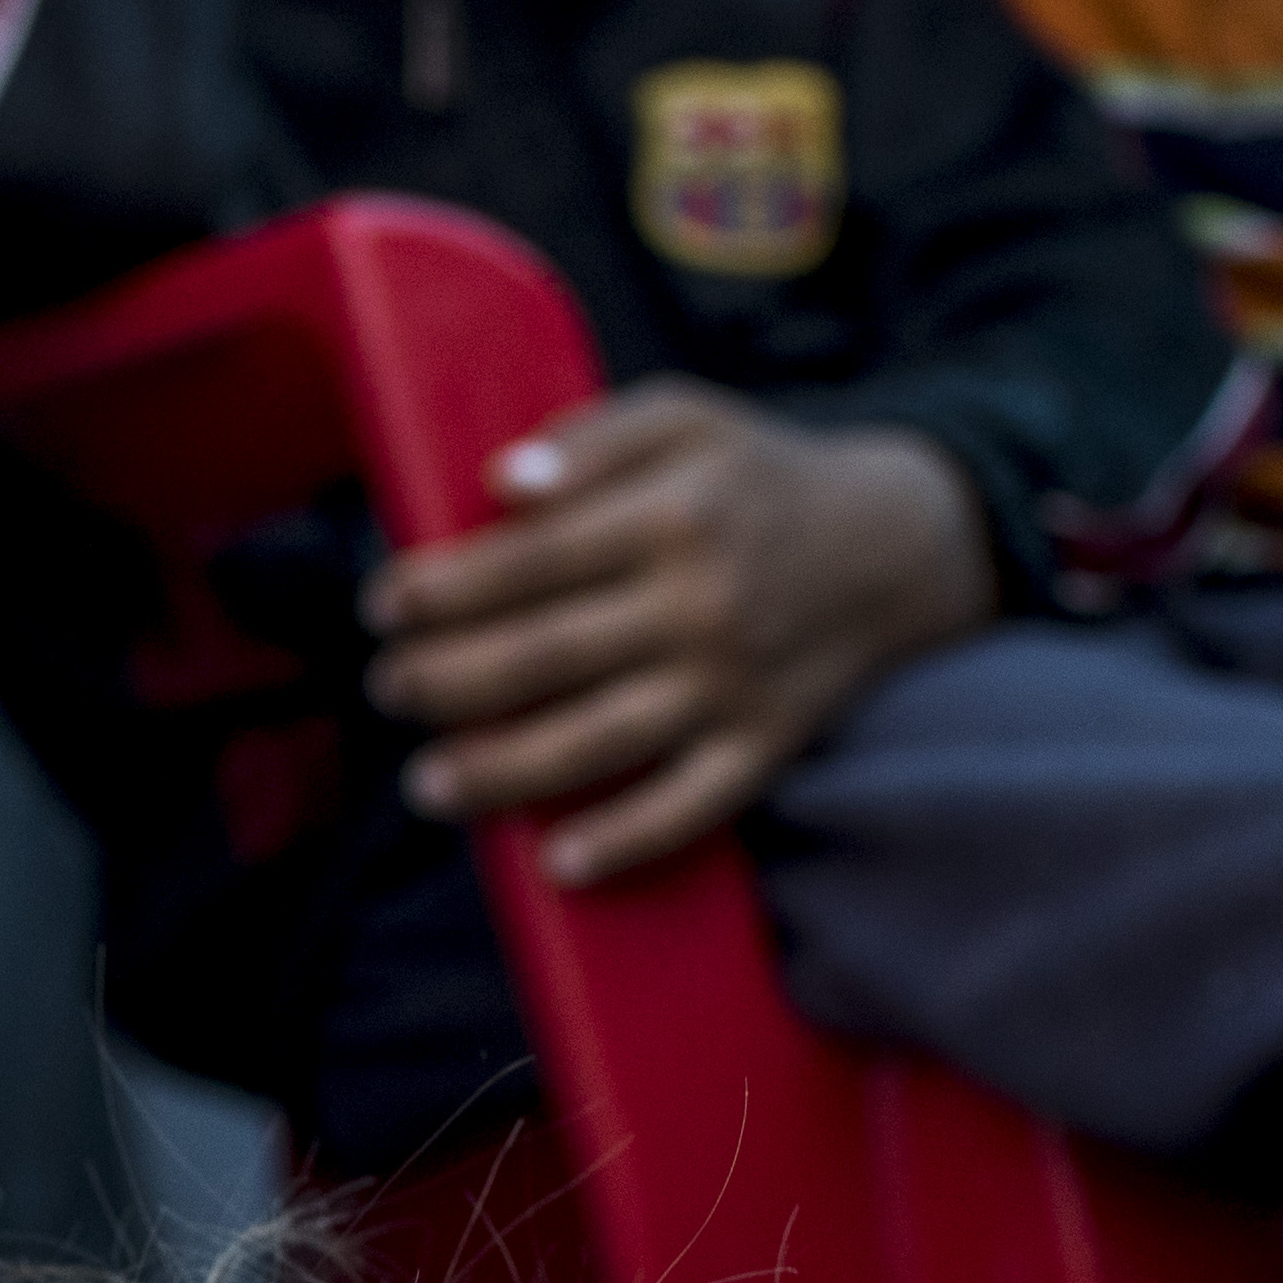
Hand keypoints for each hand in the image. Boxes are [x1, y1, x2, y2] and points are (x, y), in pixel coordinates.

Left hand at [355, 392, 991, 880]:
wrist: (897, 545)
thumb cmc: (759, 480)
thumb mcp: (685, 420)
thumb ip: (590, 439)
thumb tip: (503, 483)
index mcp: (672, 515)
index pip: (532, 558)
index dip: (445, 588)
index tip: (384, 605)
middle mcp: (701, 603)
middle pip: (547, 654)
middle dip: (448, 681)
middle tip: (389, 689)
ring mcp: (732, 683)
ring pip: (600, 739)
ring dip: (502, 770)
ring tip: (427, 783)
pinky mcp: (765, 744)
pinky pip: (692, 805)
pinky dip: (628, 838)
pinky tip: (559, 862)